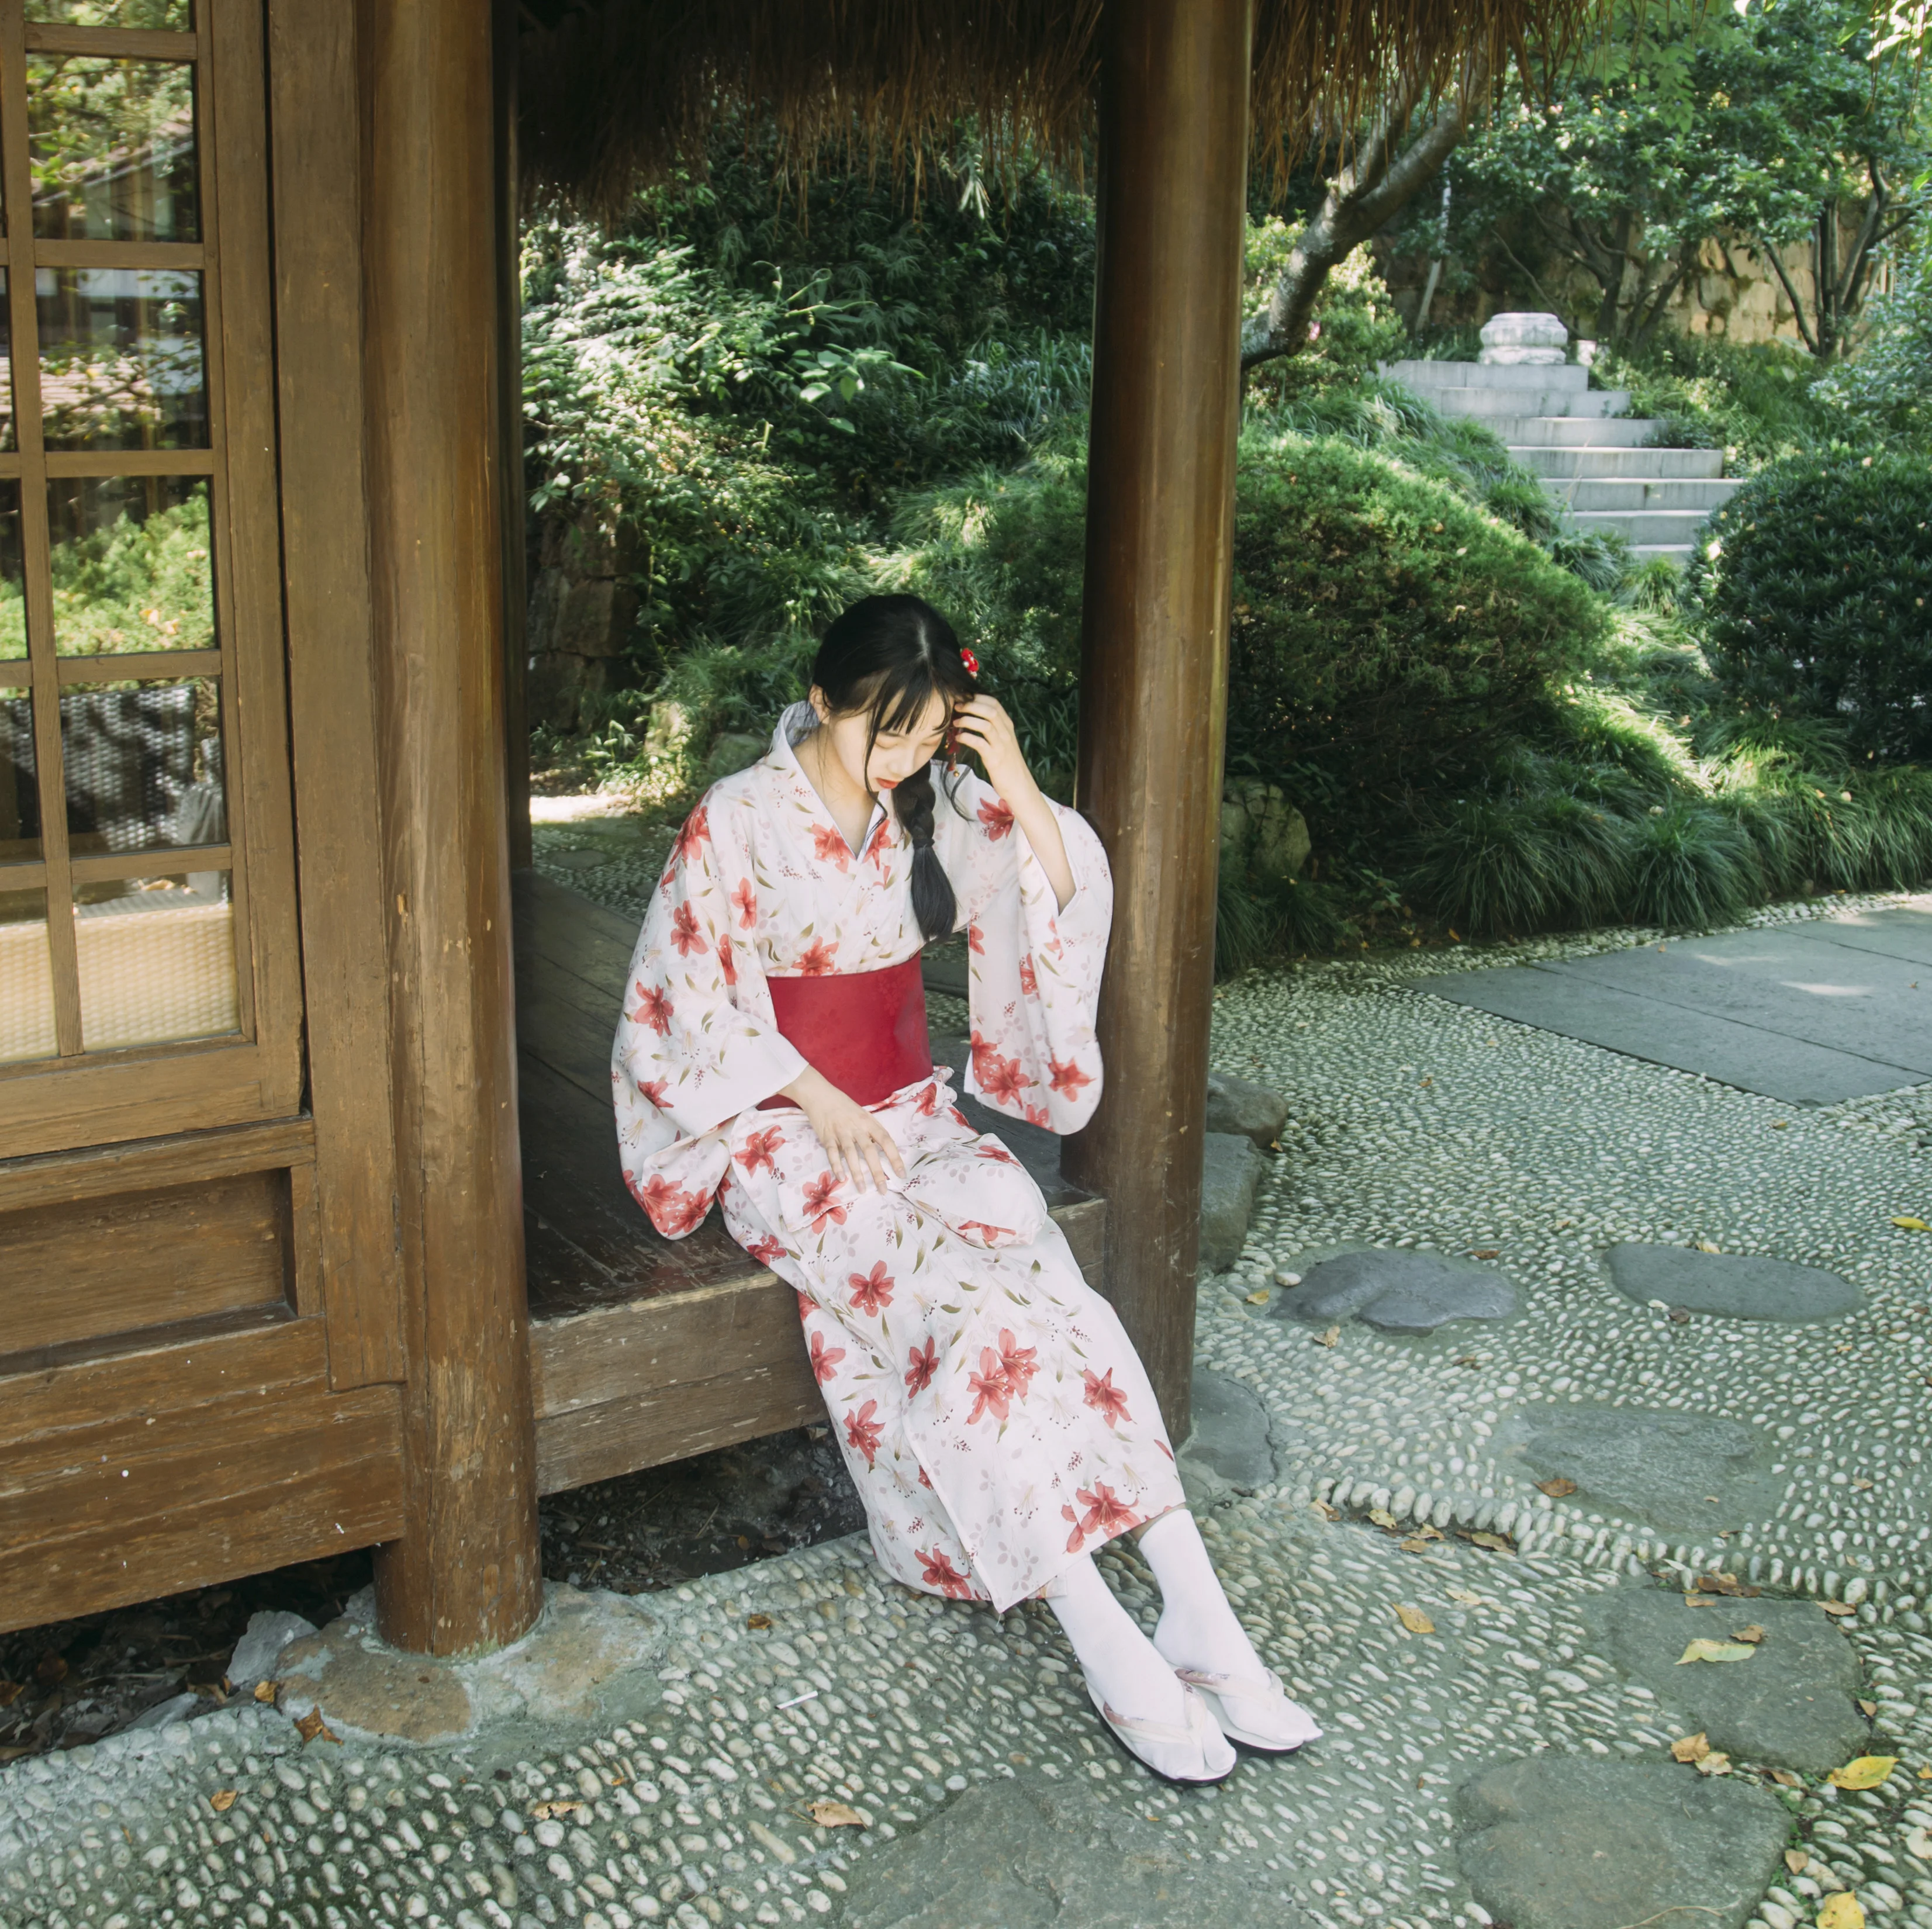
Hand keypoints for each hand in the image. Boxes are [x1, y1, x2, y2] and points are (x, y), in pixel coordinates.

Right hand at [781, 1065, 906, 1193]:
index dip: (895, 1158)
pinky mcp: (827, 1135)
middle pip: (869, 1151)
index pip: (886, 1141)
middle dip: (877, 1172)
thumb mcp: (863, 1114)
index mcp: (869, 1122)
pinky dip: (837, 1166)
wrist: (820, 1094)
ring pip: (851, 1154)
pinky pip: (832, 1153)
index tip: (901, 1173)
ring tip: (863, 1189)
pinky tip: (842, 1178)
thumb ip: (872, 1131)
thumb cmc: (844, 1106)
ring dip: (857, 1173)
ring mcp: (841, 1131)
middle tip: (883, 1190)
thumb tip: (884, 1149)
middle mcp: (857, 1127)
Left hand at [951, 695, 1036, 806]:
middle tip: (957, 707)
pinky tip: (959, 738)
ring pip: (985, 724)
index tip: (964, 698)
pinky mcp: (994, 759)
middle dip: (971, 705)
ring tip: (955, 722)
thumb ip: (994, 728)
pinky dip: (967, 738)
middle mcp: (1006, 733)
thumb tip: (975, 717)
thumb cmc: (1008, 764)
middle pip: (990, 710)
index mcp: (1008, 727)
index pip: (994, 703)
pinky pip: (979, 743)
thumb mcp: (1003, 742)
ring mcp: (1001, 746)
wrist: (1019, 785)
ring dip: (967, 720)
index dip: (978, 697)